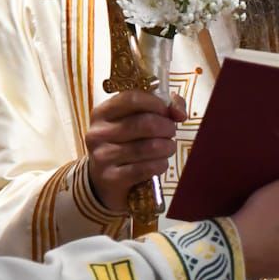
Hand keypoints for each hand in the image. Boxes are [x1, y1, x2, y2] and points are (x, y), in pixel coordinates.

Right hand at [85, 89, 185, 205]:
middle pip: (145, 123)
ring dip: (167, 147)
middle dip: (167, 127)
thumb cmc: (124, 143)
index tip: (167, 112)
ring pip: (150, 147)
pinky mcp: (111, 178)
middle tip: (171, 132)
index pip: (132, 99)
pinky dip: (161, 165)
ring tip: (168, 147)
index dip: (156, 103)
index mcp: (102, 113)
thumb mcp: (135, 120)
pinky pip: (147, 168)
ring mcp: (103, 156)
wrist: (103, 180)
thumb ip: (162, 107)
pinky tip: (160, 163)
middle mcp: (98, 133)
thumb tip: (180, 113)